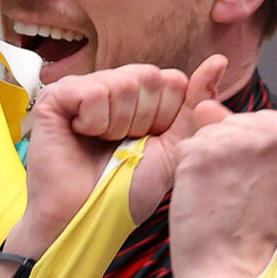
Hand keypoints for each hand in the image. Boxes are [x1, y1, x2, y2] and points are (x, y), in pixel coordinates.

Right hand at [8, 56, 227, 253]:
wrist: (90, 218)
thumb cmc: (128, 189)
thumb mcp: (174, 147)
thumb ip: (196, 104)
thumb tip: (219, 60)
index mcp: (141, 96)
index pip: (172, 80)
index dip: (167, 116)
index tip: (150, 142)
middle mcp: (112, 86)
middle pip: (150, 76)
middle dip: (145, 119)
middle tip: (124, 145)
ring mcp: (83, 88)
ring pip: (124, 82)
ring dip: (119, 124)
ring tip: (103, 143)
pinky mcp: (56, 96)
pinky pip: (95, 91)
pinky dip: (95, 121)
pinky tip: (83, 136)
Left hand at [169, 111, 276, 277]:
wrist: (234, 272)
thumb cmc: (252, 233)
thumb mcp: (267, 176)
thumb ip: (244, 134)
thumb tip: (205, 105)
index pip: (258, 120)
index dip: (247, 153)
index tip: (255, 184)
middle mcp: (273, 132)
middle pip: (230, 123)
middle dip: (225, 154)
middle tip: (237, 195)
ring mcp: (238, 139)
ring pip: (204, 134)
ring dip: (204, 165)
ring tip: (220, 198)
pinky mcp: (204, 152)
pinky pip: (184, 150)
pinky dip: (186, 174)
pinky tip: (203, 200)